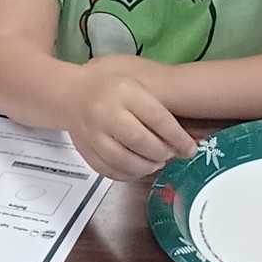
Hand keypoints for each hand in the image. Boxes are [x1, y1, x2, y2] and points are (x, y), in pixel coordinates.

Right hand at [65, 56, 197, 180]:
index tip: (191, 149)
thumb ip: (159, 110)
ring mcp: (92, 134)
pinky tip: (138, 168)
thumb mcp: (136, 86)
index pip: (158, 118)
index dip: (178, 138)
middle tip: (171, 155)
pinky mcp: (85, 151)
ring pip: (125, 161)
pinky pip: (110, 171)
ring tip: (156, 162)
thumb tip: (186, 141)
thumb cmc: (111, 89)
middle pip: (142, 142)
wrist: (71, 94)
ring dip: (147, 167)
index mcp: (124, 92)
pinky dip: (129, 174)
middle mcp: (106, 113)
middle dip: (162, 153)